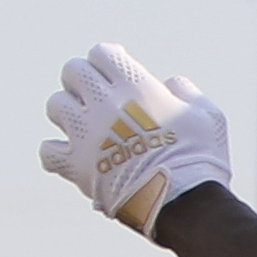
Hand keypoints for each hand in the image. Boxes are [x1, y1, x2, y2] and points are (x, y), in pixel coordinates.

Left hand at [37, 43, 231, 238]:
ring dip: (68, 112)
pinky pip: (48, 151)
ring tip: (84, 125)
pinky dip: (56, 153)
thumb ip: (186, 92)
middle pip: (73, 71)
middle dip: (83, 80)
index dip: (108, 59)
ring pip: (55, 105)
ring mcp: (86, 134)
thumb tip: (170, 84)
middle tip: (95, 96)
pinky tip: (70, 156)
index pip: (101, 53)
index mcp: (135, 85)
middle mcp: (104, 103)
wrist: (185, 202)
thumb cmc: (200, 159)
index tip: (116, 71)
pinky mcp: (76, 166)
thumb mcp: (208, 115)